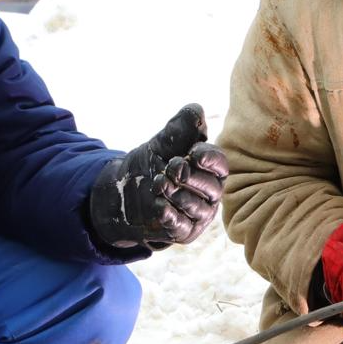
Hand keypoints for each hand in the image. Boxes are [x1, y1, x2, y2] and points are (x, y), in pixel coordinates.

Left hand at [88, 104, 229, 250]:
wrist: (122, 193)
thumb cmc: (150, 164)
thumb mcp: (162, 143)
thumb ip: (180, 128)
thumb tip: (197, 110)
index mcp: (209, 170)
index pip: (220, 165)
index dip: (210, 159)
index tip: (194, 153)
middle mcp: (209, 194)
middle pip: (213, 188)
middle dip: (192, 177)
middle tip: (171, 167)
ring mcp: (198, 215)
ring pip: (198, 208)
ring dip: (179, 194)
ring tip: (159, 183)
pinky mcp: (183, 232)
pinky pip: (182, 226)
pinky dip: (172, 216)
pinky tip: (160, 207)